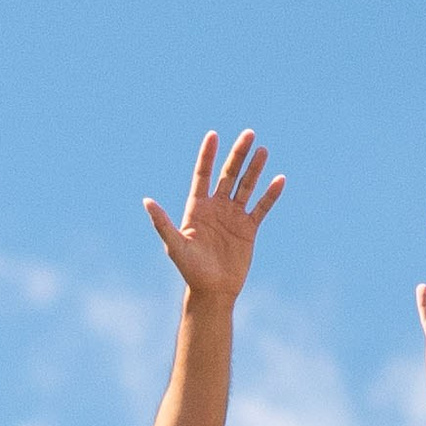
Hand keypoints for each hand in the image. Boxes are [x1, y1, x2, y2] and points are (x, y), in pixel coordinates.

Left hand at [144, 129, 285, 303]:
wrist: (212, 291)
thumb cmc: (190, 270)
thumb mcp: (175, 245)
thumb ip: (162, 223)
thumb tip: (146, 201)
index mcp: (197, 208)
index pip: (203, 175)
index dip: (207, 156)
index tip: (213, 135)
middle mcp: (216, 208)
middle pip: (228, 175)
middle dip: (238, 155)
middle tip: (249, 134)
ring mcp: (233, 217)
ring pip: (246, 186)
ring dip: (254, 169)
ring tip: (262, 150)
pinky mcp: (248, 228)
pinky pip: (261, 207)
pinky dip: (270, 194)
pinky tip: (279, 180)